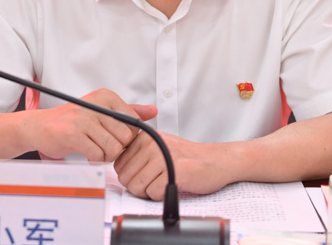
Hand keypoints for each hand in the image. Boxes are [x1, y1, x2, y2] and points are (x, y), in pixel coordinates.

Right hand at [21, 88, 156, 161]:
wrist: (40, 127)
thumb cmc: (73, 121)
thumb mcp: (102, 111)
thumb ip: (129, 112)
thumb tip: (153, 111)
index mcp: (105, 96)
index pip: (133, 122)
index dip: (126, 136)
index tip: (112, 136)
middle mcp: (95, 103)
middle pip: (125, 137)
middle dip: (117, 148)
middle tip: (103, 146)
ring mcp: (83, 118)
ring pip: (113, 148)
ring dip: (105, 156)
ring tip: (94, 149)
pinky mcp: (73, 134)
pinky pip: (97, 155)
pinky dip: (94, 160)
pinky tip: (86, 154)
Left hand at [113, 131, 232, 200]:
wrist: (216, 160)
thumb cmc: (187, 157)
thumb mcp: (159, 145)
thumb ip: (138, 151)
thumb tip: (116, 167)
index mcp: (146, 136)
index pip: (118, 164)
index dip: (130, 175)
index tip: (144, 174)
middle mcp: (152, 144)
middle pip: (126, 177)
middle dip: (137, 186)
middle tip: (153, 183)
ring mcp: (162, 157)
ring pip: (137, 186)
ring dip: (148, 192)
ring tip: (162, 184)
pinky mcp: (173, 172)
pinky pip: (152, 193)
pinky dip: (160, 195)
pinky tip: (170, 186)